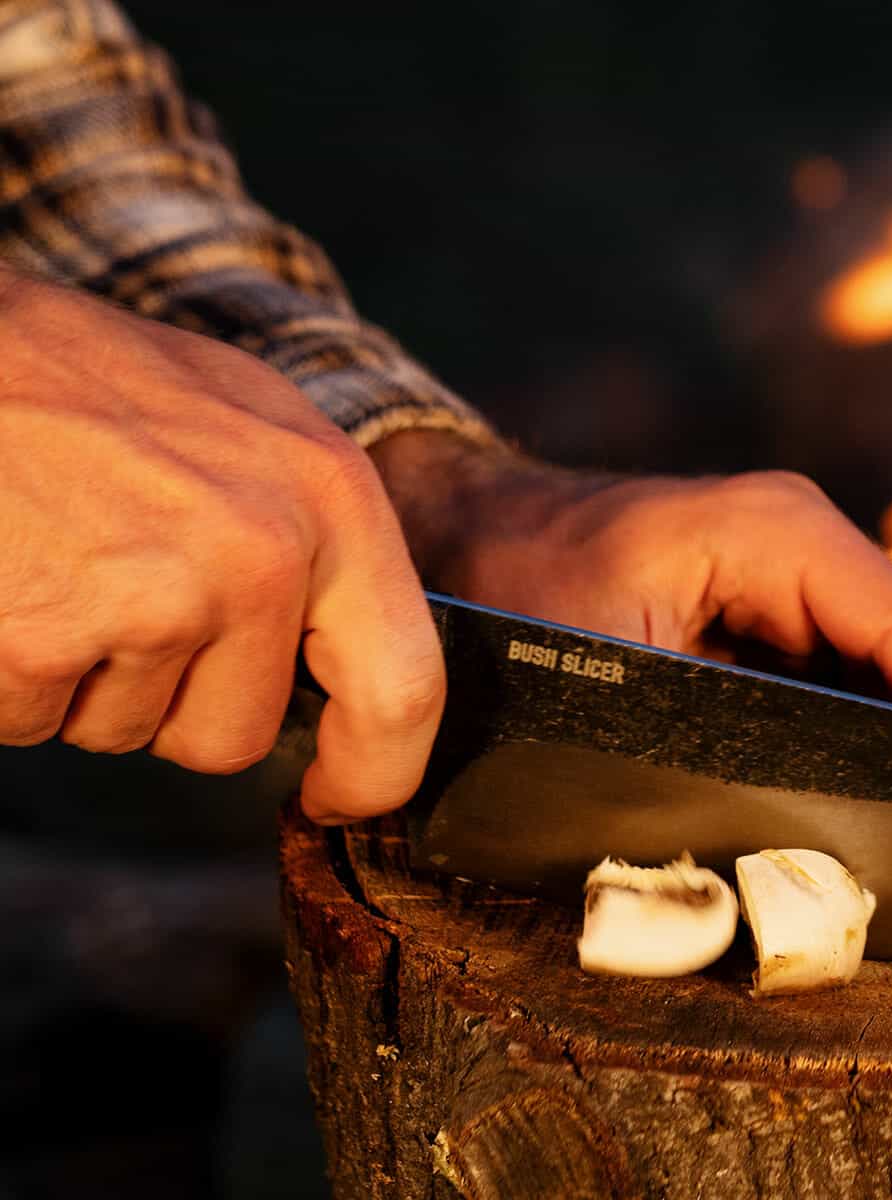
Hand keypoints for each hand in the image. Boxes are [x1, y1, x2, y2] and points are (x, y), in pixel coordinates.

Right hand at [0, 270, 444, 820]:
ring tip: (61, 561)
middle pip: (236, 736)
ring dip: (86, 679)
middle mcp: (258, 555)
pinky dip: (12, 677)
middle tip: (123, 595)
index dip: (376, 773)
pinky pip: (34, 720)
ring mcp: (151, 600)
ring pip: (126, 731)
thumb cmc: (95, 380)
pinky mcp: (43, 638)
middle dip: (175, 703)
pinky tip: (9, 580)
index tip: (340, 798)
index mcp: (332, 499)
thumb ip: (316, 543)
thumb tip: (354, 669)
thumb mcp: (254, 425)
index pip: (406, 688)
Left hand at [370, 431, 891, 779]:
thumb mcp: (609, 675)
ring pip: (879, 668)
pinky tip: (834, 794)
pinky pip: (835, 671)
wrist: (447, 535)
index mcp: (780, 533)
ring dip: (888, 744)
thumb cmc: (507, 589)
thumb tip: (799, 830)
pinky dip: (846, 731)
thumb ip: (719, 740)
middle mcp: (800, 539)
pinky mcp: (765, 603)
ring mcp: (786, 569)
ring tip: (889, 831)